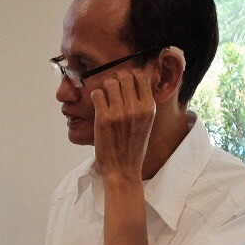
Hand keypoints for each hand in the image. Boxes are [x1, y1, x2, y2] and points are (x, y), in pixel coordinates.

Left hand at [91, 66, 156, 182]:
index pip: (141, 76)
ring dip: (105, 87)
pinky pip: (97, 94)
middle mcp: (136, 108)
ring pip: (110, 82)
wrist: (123, 170)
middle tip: (112, 88)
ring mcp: (119, 112)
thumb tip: (135, 83)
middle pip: (125, 76)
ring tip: (104, 96)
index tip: (125, 81)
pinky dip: (95, 96)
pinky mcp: (103, 118)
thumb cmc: (134, 148)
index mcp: (149, 108)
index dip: (131, 75)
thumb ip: (142, 105)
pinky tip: (97, 104)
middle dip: (117, 79)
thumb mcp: (147, 124)